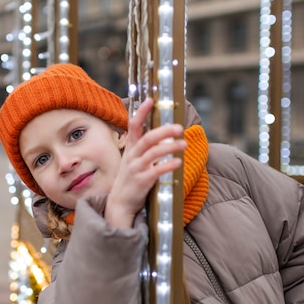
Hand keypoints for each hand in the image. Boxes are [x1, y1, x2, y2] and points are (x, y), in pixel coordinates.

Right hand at [105, 97, 185, 227]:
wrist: (120, 202)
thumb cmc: (130, 178)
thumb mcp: (133, 159)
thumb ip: (143, 147)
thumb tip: (162, 134)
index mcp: (130, 148)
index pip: (133, 125)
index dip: (141, 112)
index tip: (150, 100)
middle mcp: (132, 156)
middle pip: (147, 138)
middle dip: (163, 131)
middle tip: (179, 127)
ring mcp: (136, 168)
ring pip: (153, 153)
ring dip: (170, 147)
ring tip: (183, 144)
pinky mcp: (141, 181)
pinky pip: (155, 171)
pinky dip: (167, 166)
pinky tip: (178, 162)